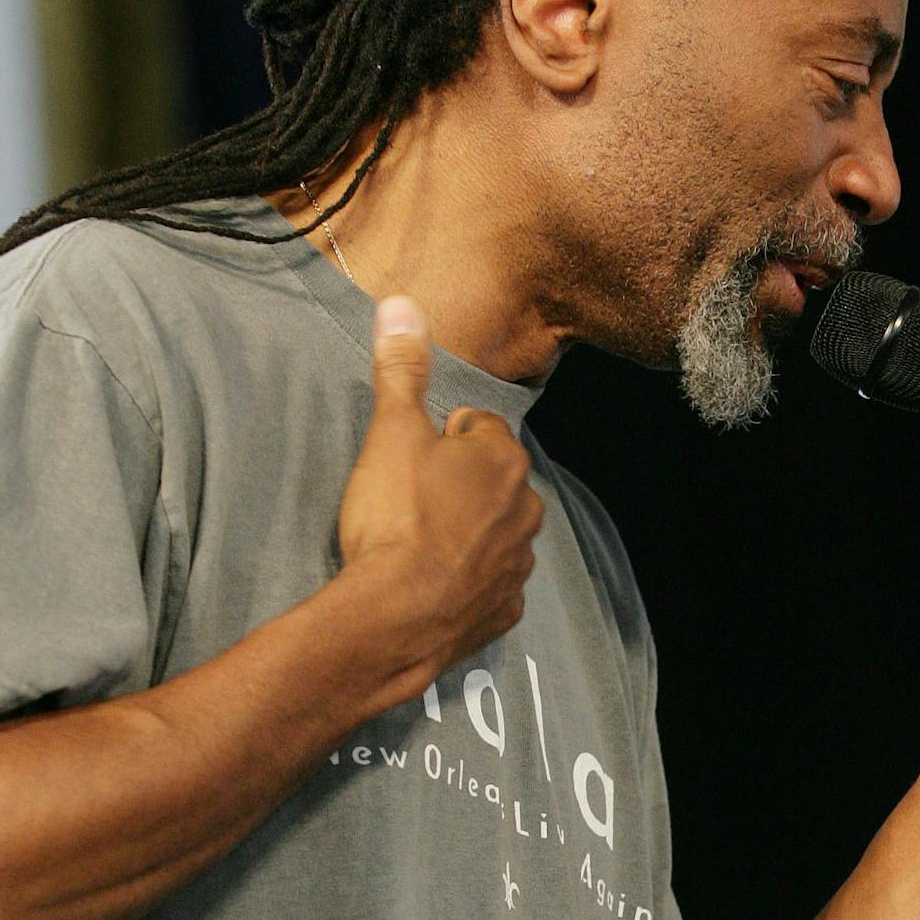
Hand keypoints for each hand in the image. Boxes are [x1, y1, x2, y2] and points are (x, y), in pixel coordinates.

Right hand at [335, 296, 544, 700]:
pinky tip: (432, 584)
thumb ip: (401, 369)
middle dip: (457, 485)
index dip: (440, 438)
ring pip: (494, 532)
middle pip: (491, 480)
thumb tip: (402, 303)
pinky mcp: (505, 611)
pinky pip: (490, 583)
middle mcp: (527, 509)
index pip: (478, 427)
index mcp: (505, 459)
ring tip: (417, 545)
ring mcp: (519, 564)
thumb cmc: (396, 518)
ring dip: (464, 533)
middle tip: (409, 502)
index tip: (411, 460)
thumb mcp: (391, 432)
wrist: (395, 616)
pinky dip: (467, 581)